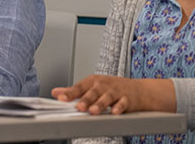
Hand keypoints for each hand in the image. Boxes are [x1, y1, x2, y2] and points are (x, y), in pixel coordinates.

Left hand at [51, 75, 174, 114]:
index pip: (79, 87)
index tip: (60, 98)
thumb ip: (74, 91)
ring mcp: (116, 92)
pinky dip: (119, 107)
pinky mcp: (127, 100)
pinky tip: (114, 112)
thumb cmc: (112, 88)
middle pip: (92, 92)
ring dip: (99, 104)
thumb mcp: (92, 86)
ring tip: (93, 111)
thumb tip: (56, 92)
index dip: (70, 93)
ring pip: (107, 98)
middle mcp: (103, 85)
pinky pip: (123, 104)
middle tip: (78, 107)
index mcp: (93, 82)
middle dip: (85, 100)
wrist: (138, 90)